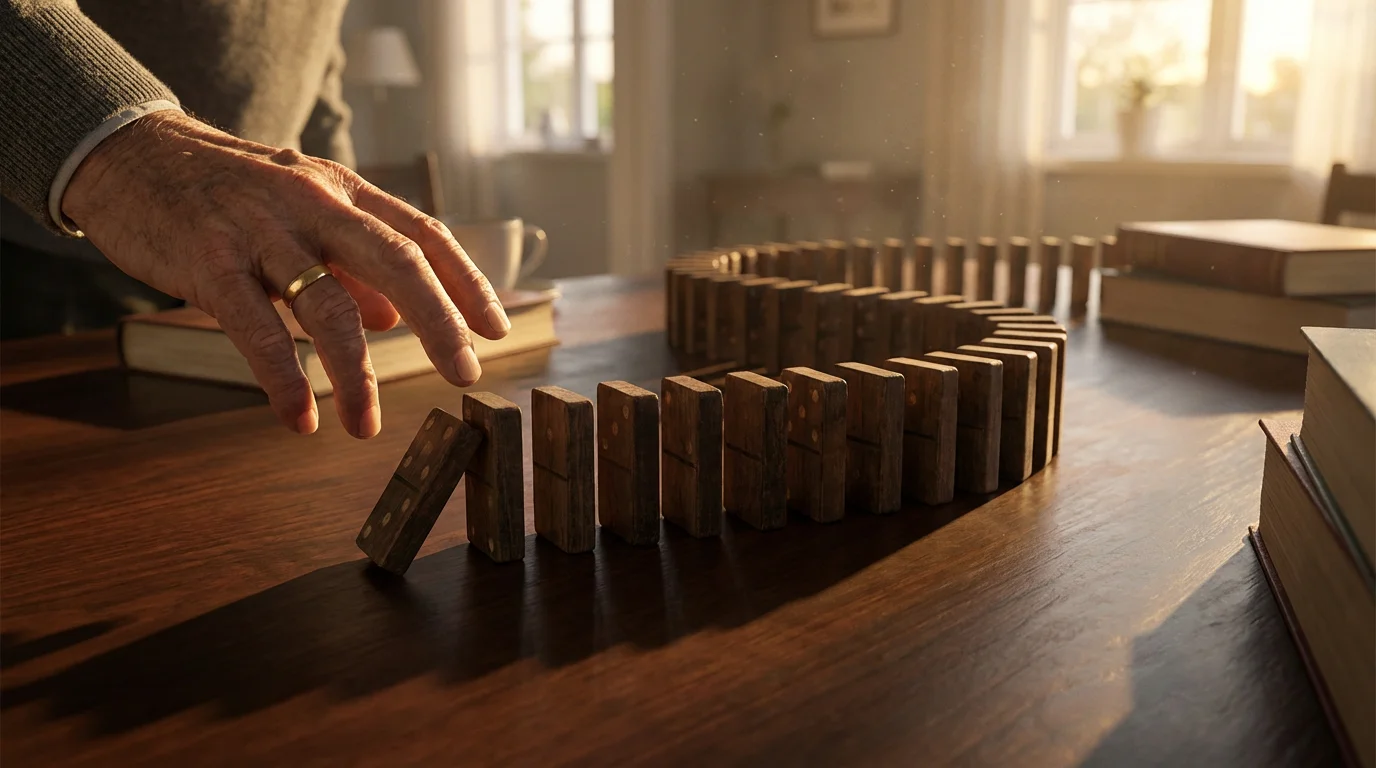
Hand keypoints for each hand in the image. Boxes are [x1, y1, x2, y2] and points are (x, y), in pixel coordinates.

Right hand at [61, 110, 509, 438]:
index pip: (424, 233)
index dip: (466, 282)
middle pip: (397, 261)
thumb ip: (348, 264)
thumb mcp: (299, 213)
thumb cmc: (224, 193)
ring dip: (356, 373)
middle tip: (464, 375)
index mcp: (342, 191)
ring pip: (327, 305)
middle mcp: (312, 201)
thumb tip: (395, 318)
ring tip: (365, 425)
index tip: (496, 330)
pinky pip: (256, 329)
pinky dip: (284, 380)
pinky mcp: (207, 259)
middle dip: (440, 322)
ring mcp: (261, 228)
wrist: (126, 154)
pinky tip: (300, 419)